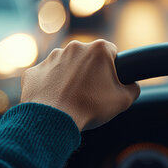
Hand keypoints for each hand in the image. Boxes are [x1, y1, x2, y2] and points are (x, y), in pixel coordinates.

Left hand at [20, 39, 139, 130]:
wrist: (53, 120)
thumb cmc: (90, 108)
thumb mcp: (124, 100)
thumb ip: (133, 88)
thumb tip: (131, 85)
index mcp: (98, 50)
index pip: (112, 52)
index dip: (113, 69)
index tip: (109, 83)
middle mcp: (74, 48)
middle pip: (88, 58)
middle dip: (91, 72)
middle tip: (92, 94)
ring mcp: (52, 58)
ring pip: (66, 65)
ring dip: (71, 78)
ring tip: (73, 99)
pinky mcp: (35, 71)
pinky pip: (47, 76)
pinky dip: (52, 86)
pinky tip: (57, 100)